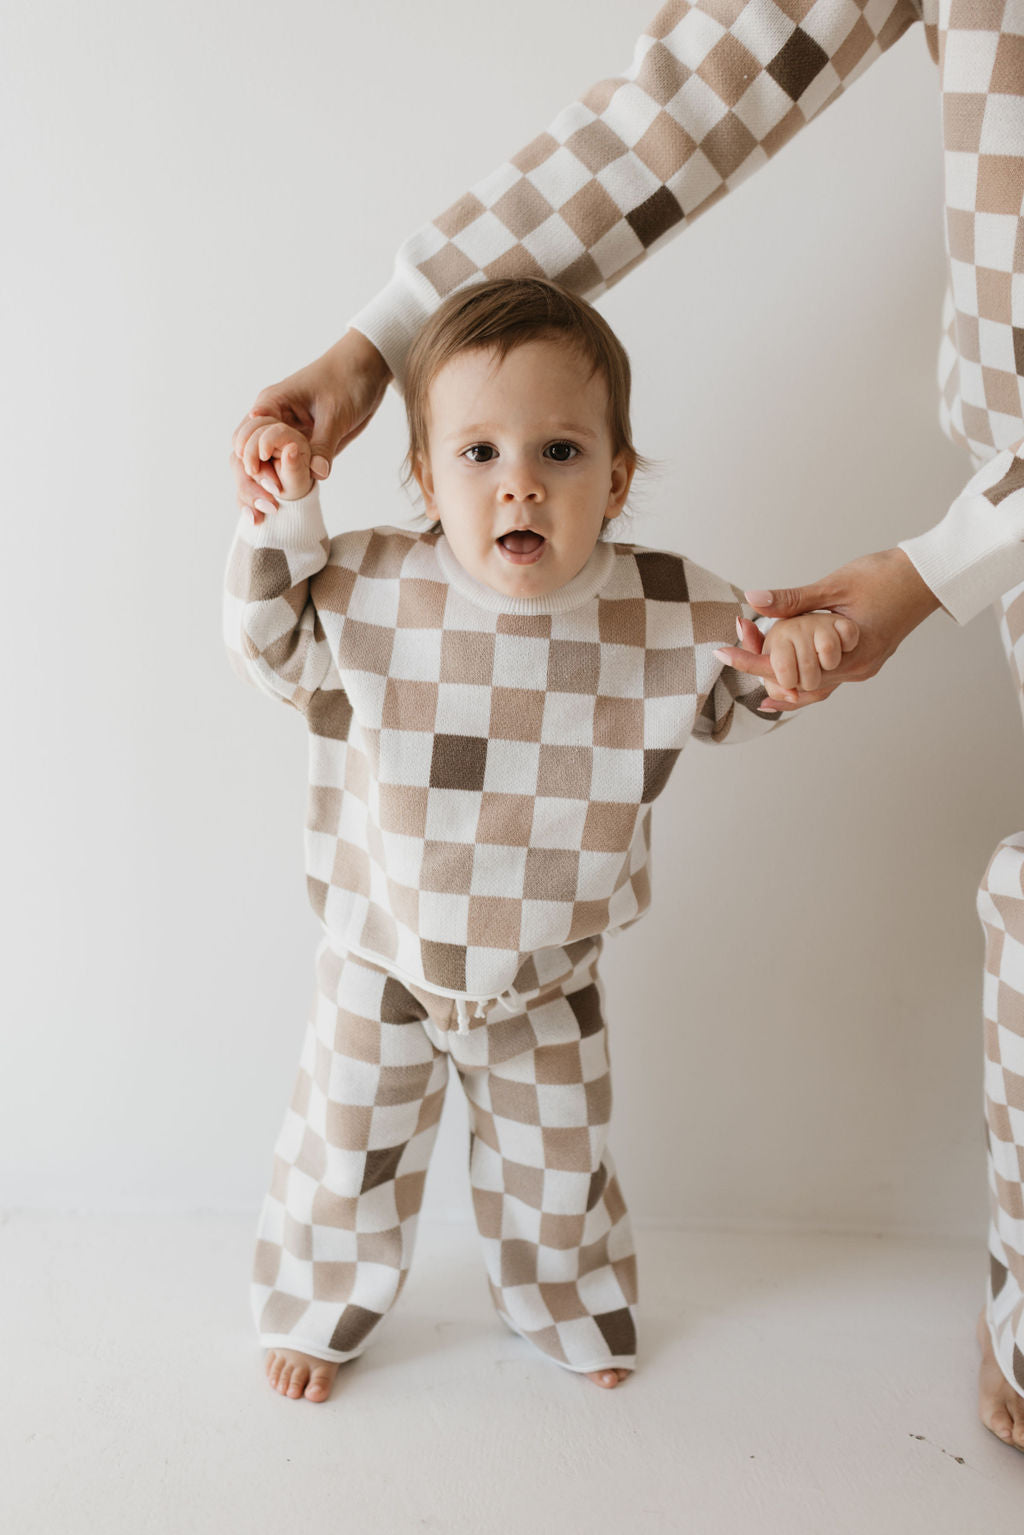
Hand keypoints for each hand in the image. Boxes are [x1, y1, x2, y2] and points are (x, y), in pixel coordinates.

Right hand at [231, 328, 391, 523]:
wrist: (367, 368)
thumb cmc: (348, 379)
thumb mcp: (335, 412)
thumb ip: (324, 443)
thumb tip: (317, 474)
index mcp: (271, 404)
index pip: (247, 437)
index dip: (254, 464)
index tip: (272, 486)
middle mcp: (270, 421)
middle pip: (244, 455)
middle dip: (249, 483)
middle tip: (266, 508)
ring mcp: (282, 436)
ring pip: (258, 466)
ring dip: (257, 489)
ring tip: (258, 518)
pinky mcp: (297, 448)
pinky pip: (281, 470)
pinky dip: (275, 489)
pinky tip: (273, 512)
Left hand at [715, 549, 941, 712]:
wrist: (929, 577)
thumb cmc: (887, 575)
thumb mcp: (835, 584)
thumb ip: (794, 599)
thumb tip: (753, 600)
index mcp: (851, 654)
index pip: (790, 669)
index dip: (753, 662)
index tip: (721, 653)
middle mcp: (857, 670)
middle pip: (799, 685)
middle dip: (763, 671)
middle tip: (730, 651)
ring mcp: (864, 669)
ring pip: (814, 686)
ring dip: (783, 676)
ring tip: (750, 658)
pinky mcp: (865, 662)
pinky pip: (828, 678)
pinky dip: (804, 673)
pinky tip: (783, 667)